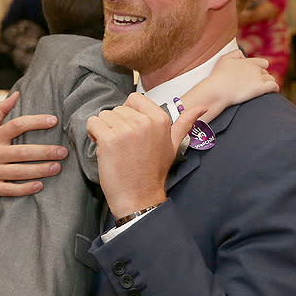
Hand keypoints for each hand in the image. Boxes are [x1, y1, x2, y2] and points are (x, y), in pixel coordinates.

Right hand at [0, 91, 67, 204]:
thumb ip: (0, 111)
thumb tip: (16, 94)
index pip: (16, 125)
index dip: (35, 122)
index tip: (53, 120)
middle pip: (22, 152)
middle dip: (45, 151)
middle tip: (63, 151)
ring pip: (19, 172)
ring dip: (40, 170)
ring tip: (57, 167)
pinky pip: (10, 190)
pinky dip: (25, 189)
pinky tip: (40, 186)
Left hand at [86, 93, 203, 219]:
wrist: (139, 196)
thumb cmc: (153, 171)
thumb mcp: (174, 145)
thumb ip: (185, 123)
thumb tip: (202, 107)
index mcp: (160, 119)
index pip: (134, 99)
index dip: (129, 115)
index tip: (132, 132)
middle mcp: (144, 121)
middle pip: (118, 109)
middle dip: (116, 124)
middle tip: (124, 146)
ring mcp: (126, 130)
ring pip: (104, 115)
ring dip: (104, 130)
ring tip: (115, 148)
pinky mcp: (109, 139)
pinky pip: (92, 123)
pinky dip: (93, 134)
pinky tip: (104, 148)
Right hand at [180, 50, 277, 123]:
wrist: (217, 90)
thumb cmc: (218, 76)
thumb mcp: (224, 59)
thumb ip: (235, 53)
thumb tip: (244, 55)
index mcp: (249, 62)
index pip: (263, 63)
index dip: (260, 69)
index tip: (254, 75)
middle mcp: (255, 69)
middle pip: (266, 73)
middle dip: (262, 78)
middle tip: (254, 85)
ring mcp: (258, 78)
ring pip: (271, 79)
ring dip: (268, 83)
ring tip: (261, 90)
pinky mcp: (260, 88)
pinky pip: (274, 86)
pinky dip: (275, 89)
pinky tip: (271, 92)